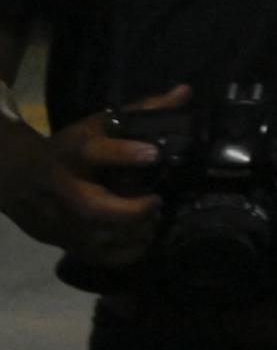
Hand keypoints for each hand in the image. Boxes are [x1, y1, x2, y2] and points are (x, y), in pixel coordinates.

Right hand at [0, 85, 186, 266]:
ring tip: (155, 218)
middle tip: (157, 200)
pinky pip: (98, 256)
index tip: (153, 154)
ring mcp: (60, 220)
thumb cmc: (68, 150)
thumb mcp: (98, 126)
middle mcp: (63, 189)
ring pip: (97, 237)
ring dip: (134, 231)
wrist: (18, 180)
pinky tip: (144, 236)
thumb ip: (143, 111)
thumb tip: (185, 92)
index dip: (122, 153)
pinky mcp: (64, 241)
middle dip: (130, 209)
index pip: (92, 152)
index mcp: (71, 153)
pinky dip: (127, 252)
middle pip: (91, 207)